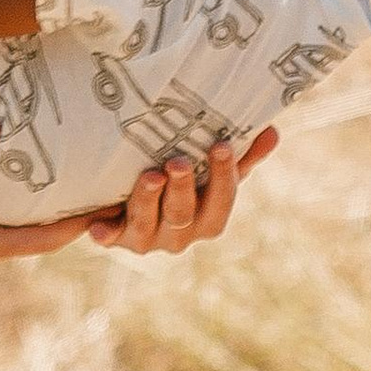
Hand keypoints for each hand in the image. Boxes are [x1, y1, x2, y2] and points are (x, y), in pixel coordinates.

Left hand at [86, 126, 277, 254]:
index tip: (221, 145)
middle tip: (177, 162)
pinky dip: (105, 233)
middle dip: (182, 189)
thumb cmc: (184, 185)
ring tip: (149, 175)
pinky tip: (98, 227)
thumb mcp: (212, 172)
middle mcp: (179, 236)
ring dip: (148, 199)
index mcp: (207, 220)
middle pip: (183, 215)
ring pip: (147, 224)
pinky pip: (109, 237)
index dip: (224, 177)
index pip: (221, 203)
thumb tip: (272, 131)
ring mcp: (146, 238)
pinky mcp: (115, 237)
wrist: (131, 206)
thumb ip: (242, 156)